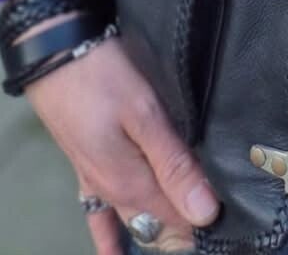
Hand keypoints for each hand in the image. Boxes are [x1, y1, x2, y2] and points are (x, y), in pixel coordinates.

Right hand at [24, 32, 219, 252]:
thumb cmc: (103, 78)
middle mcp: (114, 192)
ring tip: (186, 235)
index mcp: (132, 184)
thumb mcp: (144, 114)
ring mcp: (98, 181)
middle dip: (186, 228)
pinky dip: (110, 236)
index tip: (235, 217)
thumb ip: (173, 164)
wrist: (53, 53)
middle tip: (220, 222)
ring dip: (159, 227)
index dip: (206, 221)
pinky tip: (117, 252)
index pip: (179, 221)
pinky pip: (98, 215)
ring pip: (135, 219)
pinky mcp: (86, 167)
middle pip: (158, 224)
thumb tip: (205, 213)